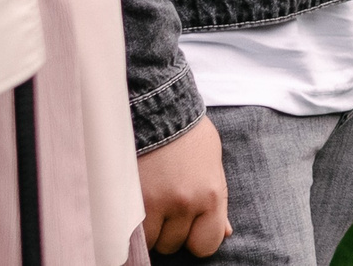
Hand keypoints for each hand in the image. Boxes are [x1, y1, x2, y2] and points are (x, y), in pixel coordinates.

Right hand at [140, 116, 229, 255]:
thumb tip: (226, 232)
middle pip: (173, 244)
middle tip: (165, 205)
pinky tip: (132, 206)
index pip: (206, 244)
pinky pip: (126, 234)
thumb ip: (217, 201)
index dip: (196, 239)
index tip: (189, 228)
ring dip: (147, 229)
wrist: (156, 107)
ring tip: (149, 201)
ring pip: (148, 242)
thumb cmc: (189, 134)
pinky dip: (128, 226)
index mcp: (211, 194)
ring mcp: (153, 203)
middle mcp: (184, 203)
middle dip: (168, 230)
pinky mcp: (126, 200)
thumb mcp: (212, 164)